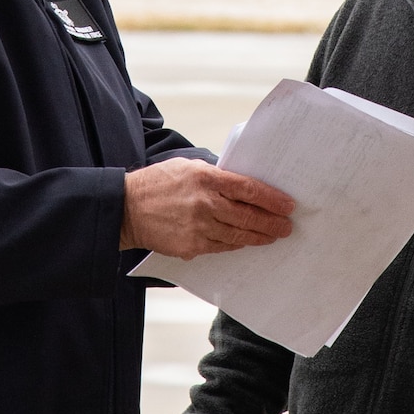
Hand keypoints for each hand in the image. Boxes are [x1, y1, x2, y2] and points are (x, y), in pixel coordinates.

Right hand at [120, 159, 293, 257]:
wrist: (126, 208)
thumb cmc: (158, 183)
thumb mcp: (187, 166)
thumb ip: (215, 175)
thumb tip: (242, 185)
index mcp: (205, 177)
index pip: (248, 188)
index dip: (271, 198)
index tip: (287, 204)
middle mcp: (204, 202)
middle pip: (248, 215)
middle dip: (272, 222)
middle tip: (287, 226)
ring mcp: (198, 227)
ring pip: (238, 234)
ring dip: (259, 236)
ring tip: (273, 236)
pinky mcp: (191, 246)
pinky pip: (222, 246)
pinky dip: (237, 244)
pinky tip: (247, 242)